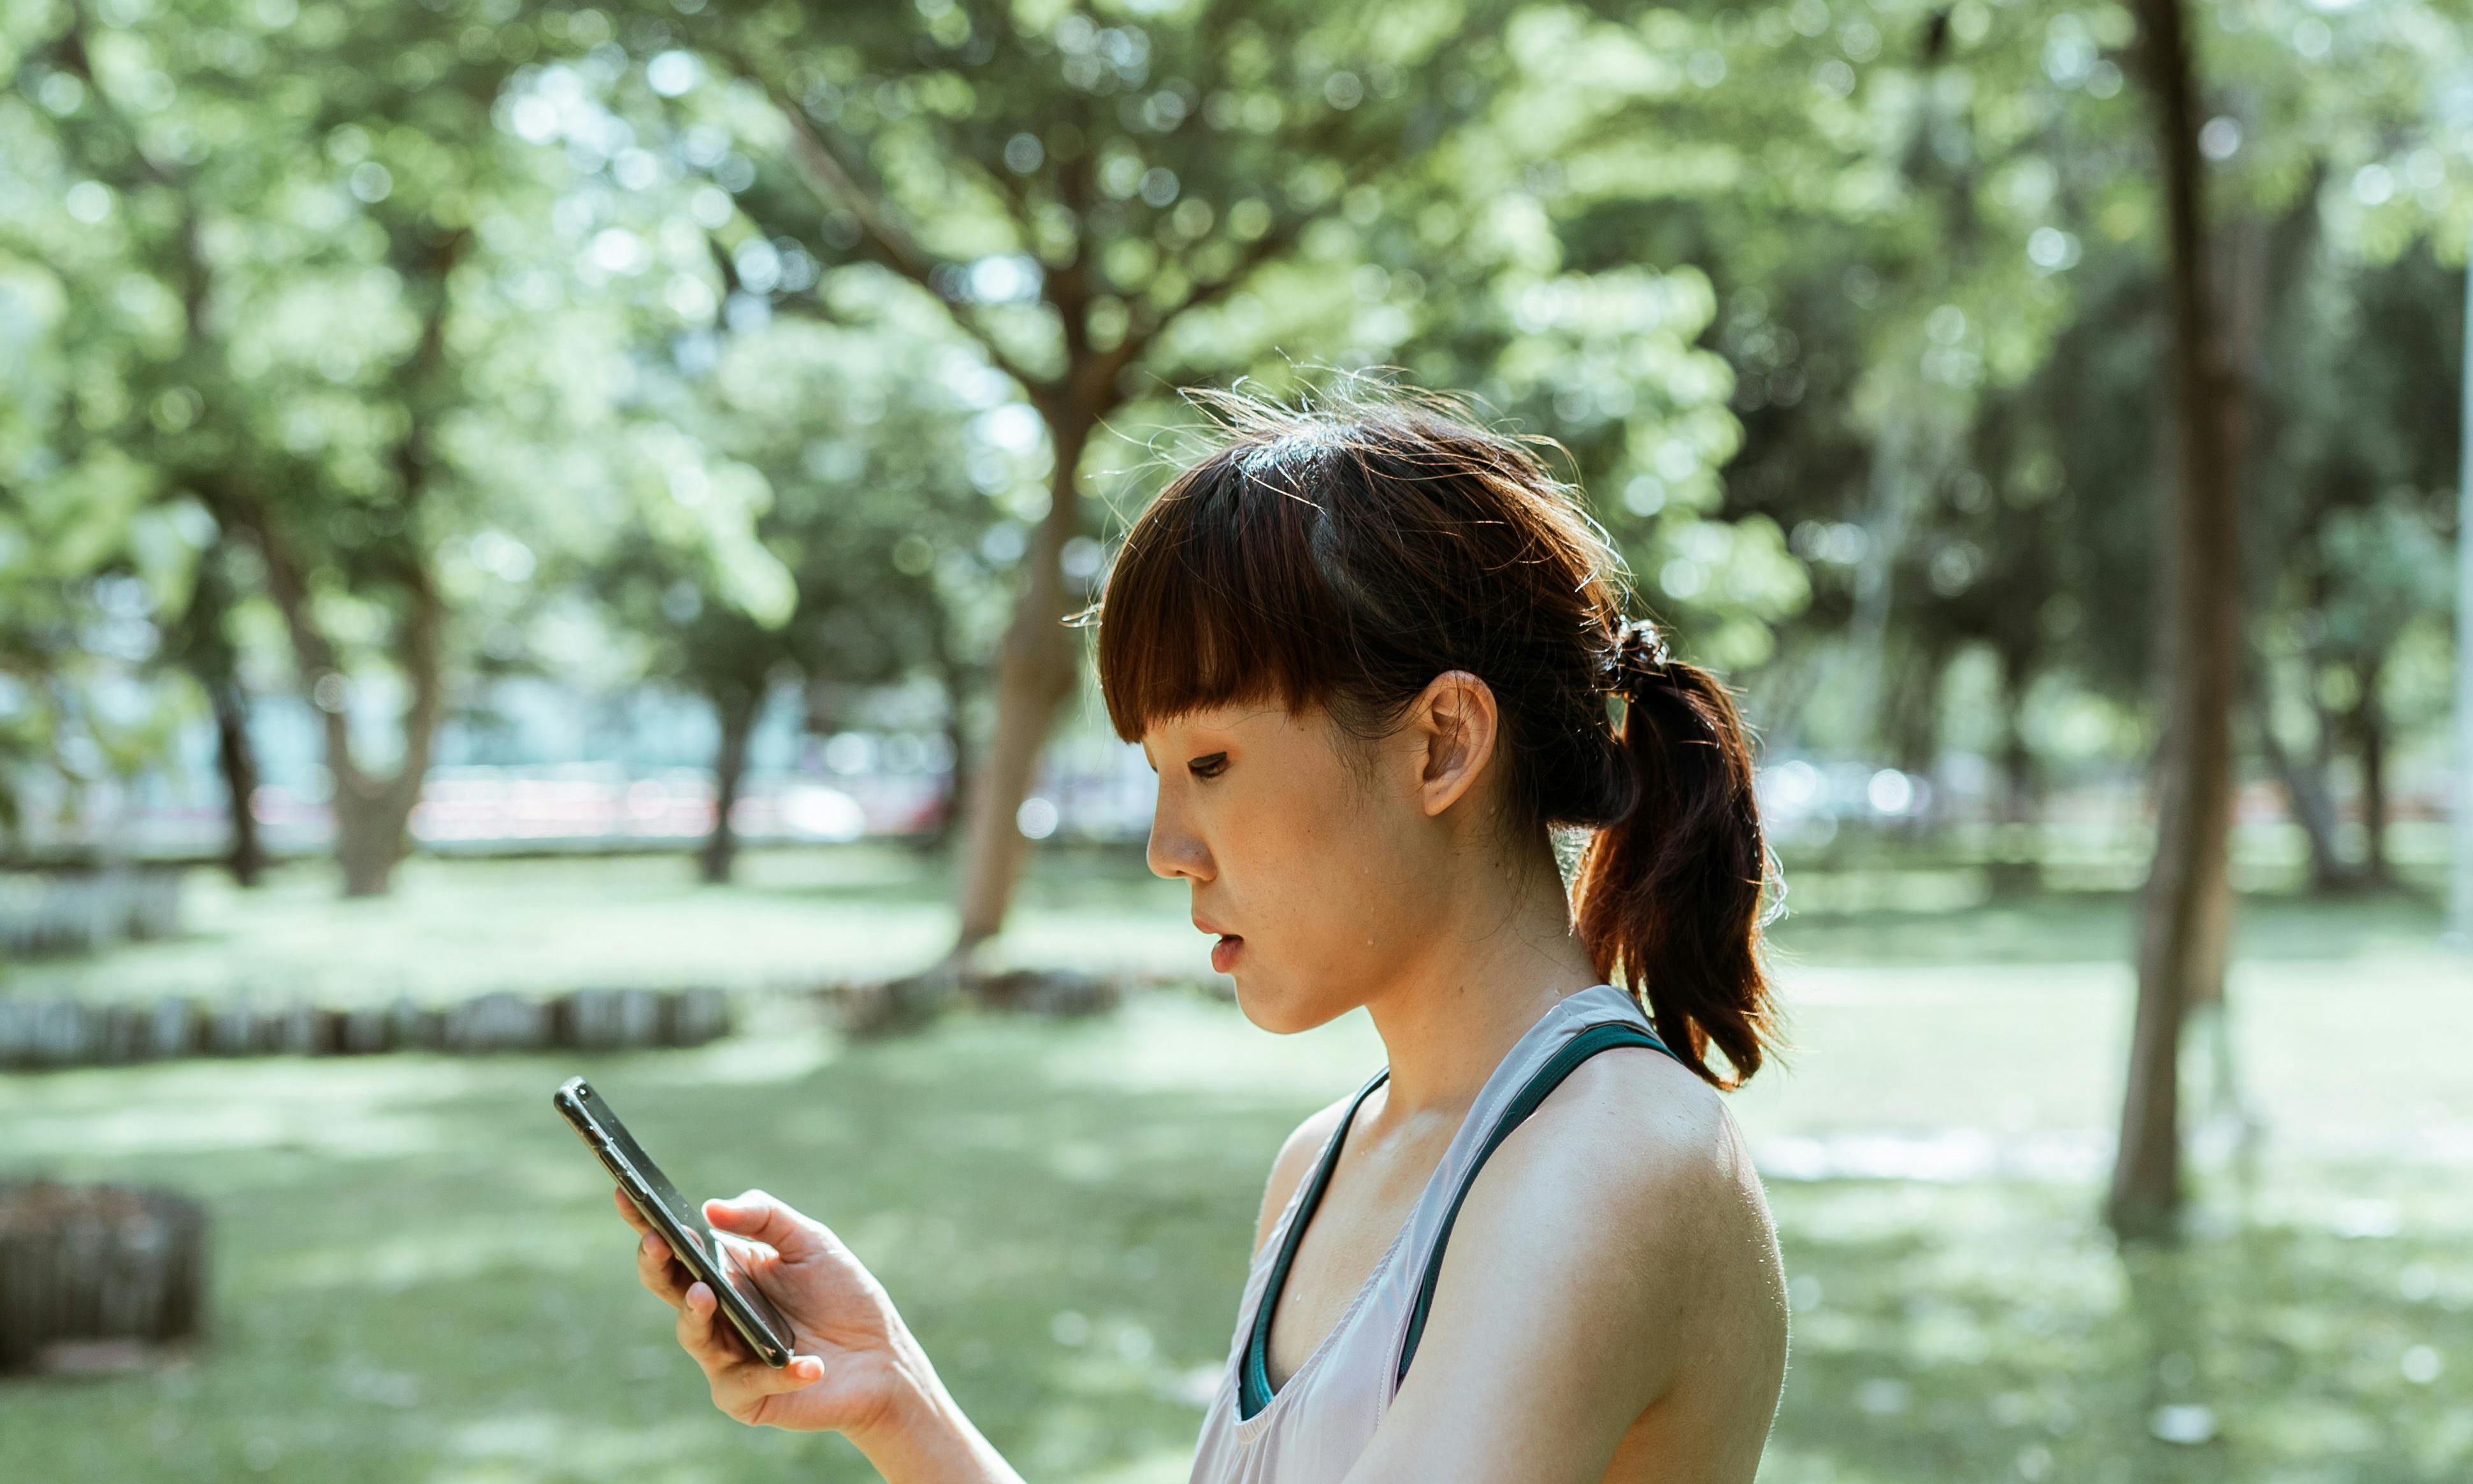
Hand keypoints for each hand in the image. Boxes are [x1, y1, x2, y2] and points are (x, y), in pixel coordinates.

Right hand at [615, 1186, 930, 1437]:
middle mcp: (714, 1314)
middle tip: (659, 1243)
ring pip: (693, 1336)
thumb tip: (711, 1209)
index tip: (627, 1193)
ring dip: (696, 1315)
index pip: (675, 1247)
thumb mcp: (810, 1242)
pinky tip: (807, 1363)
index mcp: (723, 1273)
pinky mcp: (748, 1397)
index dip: (646, 1222)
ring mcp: (726, 1357)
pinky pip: (749, 1383)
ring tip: (707, 1293)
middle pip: (668, 1289)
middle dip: (656, 1265)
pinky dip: (780, 1371)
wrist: (881, 1355)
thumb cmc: (840, 1294)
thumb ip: (765, 1218)